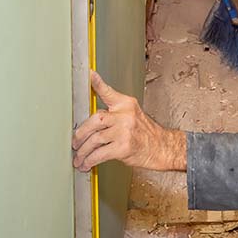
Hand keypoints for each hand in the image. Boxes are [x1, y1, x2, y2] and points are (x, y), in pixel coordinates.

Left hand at [72, 72, 186, 171]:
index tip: (90, 74)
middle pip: (95, 120)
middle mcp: (125, 115)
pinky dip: (90, 160)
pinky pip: (99, 154)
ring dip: (83, 151)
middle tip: (75, 142)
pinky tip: (87, 163)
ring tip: (79, 157)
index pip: (108, 92)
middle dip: (81, 133)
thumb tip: (90, 122)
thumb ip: (114, 115)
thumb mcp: (133, 116)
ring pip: (94, 139)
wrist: (162, 148)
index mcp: (127, 105)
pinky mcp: (123, 147)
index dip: (97, 83)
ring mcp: (125, 131)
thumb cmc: (146, 134)